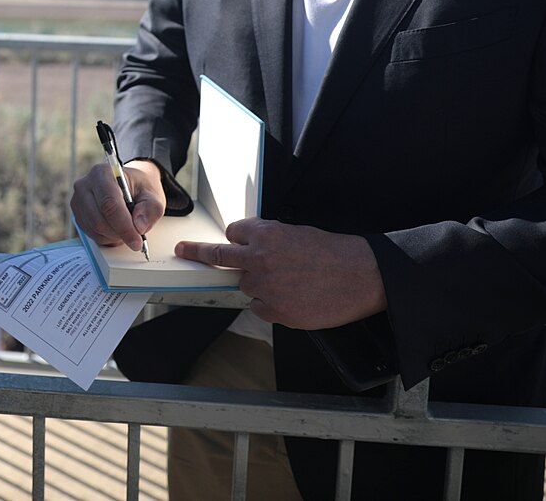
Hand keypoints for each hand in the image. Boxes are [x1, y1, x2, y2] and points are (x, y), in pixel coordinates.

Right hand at [70, 158, 164, 252]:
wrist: (129, 185)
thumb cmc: (139, 188)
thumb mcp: (153, 195)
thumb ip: (150, 209)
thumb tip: (139, 226)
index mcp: (102, 173)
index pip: (109, 204)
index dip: (123, 225)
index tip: (137, 240)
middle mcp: (85, 185)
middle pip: (99, 220)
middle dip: (120, 233)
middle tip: (137, 238)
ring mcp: (78, 201)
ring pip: (95, 229)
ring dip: (114, 236)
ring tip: (127, 229)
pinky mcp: (78, 214)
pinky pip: (91, 234)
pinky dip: (107, 237)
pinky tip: (117, 229)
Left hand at [176, 218, 386, 329]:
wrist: (362, 276)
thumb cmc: (335, 252)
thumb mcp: (298, 233)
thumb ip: (270, 241)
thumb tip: (253, 248)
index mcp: (266, 235)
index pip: (233, 233)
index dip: (239, 238)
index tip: (235, 241)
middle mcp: (259, 259)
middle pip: (219, 257)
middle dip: (198, 253)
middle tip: (183, 251)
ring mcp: (266, 288)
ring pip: (247, 286)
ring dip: (260, 285)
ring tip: (292, 283)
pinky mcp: (276, 312)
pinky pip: (261, 308)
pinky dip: (272, 305)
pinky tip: (295, 299)